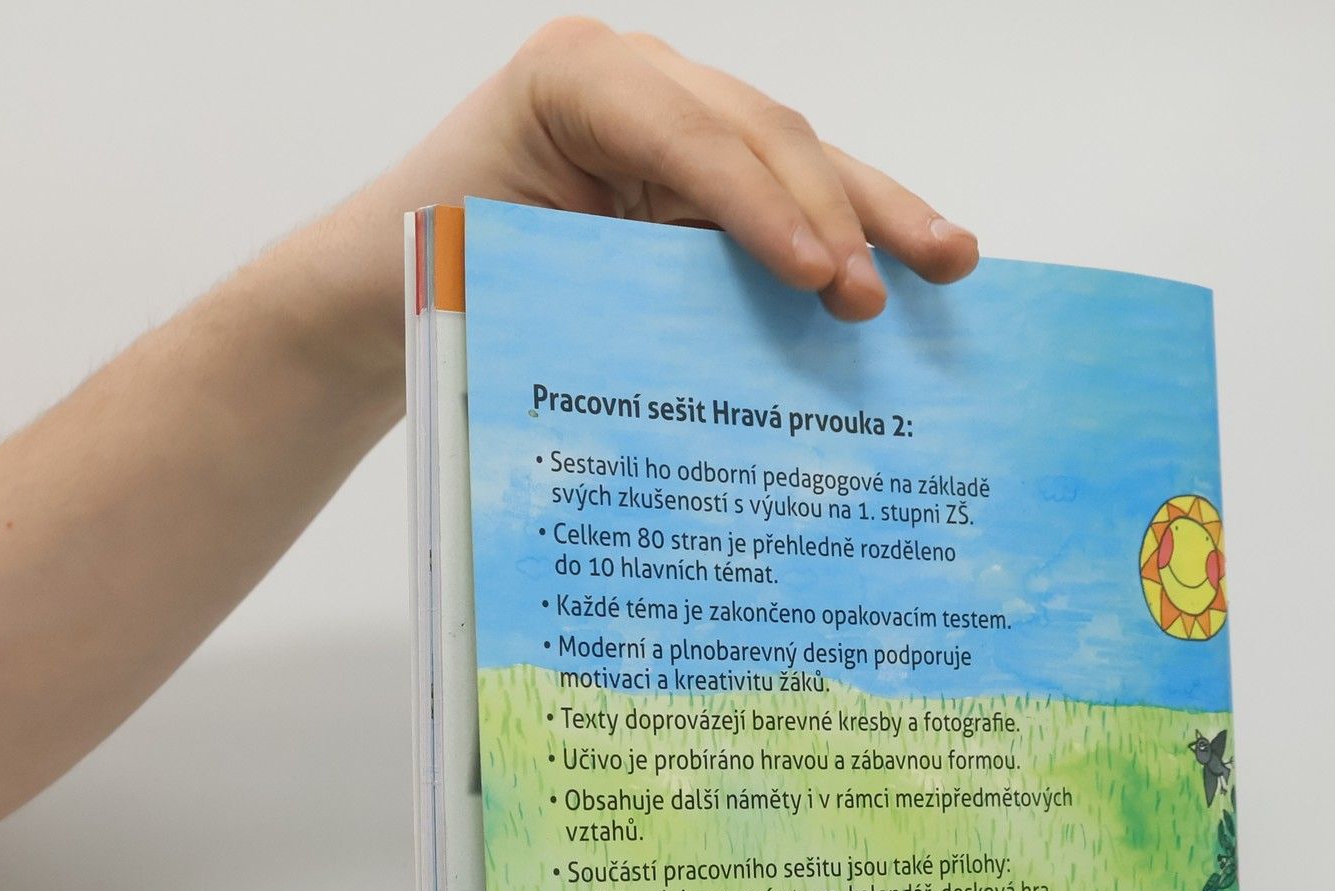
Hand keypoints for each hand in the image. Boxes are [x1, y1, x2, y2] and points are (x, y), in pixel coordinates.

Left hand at [373, 17, 978, 325]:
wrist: (382, 291)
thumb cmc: (429, 283)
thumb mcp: (501, 275)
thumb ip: (606, 287)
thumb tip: (714, 363)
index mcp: (574, 83)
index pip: (691, 135)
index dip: (761, 206)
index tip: (816, 276)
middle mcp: (635, 84)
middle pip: (764, 134)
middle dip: (834, 214)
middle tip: (876, 298)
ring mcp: (677, 123)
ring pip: (796, 158)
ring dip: (876, 213)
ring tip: (951, 262)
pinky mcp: (699, 178)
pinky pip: (785, 197)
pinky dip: (848, 232)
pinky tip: (913, 262)